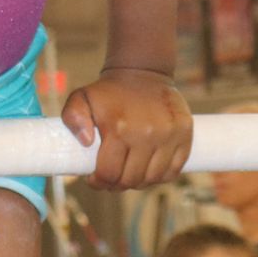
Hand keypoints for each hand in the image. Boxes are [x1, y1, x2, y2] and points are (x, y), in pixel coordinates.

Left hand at [60, 68, 192, 190]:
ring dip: (139, 183)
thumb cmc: (109, 92)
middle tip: (111, 178)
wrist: (142, 72)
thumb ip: (73, 118)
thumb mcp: (81, 97)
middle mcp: (146, 133)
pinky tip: (148, 170)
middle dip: (117, 184)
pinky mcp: (184, 134)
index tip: (94, 178)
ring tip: (128, 174)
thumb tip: (86, 142)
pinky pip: (173, 171)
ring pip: (153, 179)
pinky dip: (160, 176)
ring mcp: (168, 134)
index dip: (99, 182)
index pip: (109, 173)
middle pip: (132, 180)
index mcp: (119, 127)